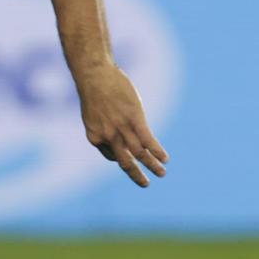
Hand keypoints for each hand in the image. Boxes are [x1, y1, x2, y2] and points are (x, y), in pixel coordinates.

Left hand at [75, 64, 168, 186]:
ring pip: (139, 154)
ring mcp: (121, 128)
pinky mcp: (135, 119)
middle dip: (136, 175)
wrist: (94, 74)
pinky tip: (165, 158)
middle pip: (125, 162)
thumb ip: (102, 127)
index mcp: (95, 137)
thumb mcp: (93, 114)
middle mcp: (108, 136)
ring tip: (162, 173)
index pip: (111, 156)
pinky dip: (157, 151)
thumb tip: (115, 136)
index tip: (130, 158)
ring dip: (153, 166)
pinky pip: (148, 140)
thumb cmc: (94, 91)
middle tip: (145, 184)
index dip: (121, 158)